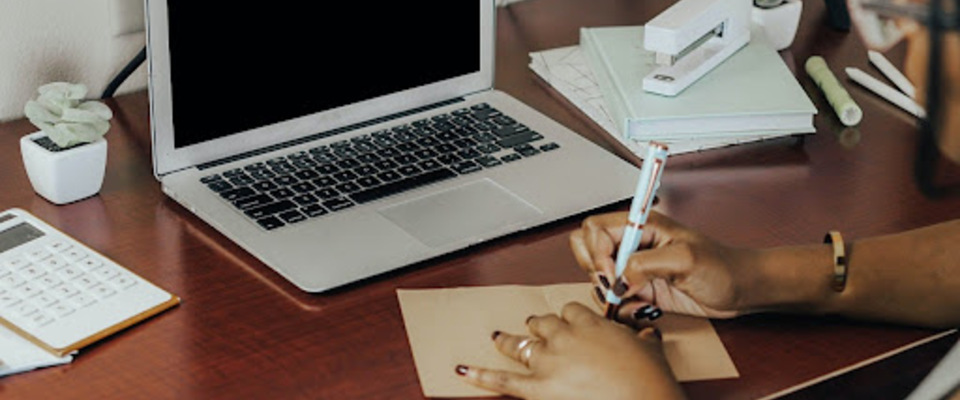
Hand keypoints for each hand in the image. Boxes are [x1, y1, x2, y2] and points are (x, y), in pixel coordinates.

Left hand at [456, 302, 683, 399]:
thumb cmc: (649, 383)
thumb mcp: (651, 351)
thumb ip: (642, 339)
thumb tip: (647, 335)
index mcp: (590, 324)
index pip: (569, 310)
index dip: (568, 317)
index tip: (569, 321)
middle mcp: (564, 338)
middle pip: (543, 323)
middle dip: (539, 326)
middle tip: (536, 327)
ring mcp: (548, 362)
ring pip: (520, 344)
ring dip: (508, 340)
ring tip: (498, 337)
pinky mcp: (537, 389)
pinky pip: (501, 380)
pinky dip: (479, 374)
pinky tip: (462, 368)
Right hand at [569, 211, 759, 319]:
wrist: (741, 290)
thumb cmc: (722, 267)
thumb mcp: (685, 259)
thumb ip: (645, 264)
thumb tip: (619, 278)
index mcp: (642, 226)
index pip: (596, 228)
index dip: (597, 252)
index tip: (613, 273)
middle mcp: (634, 244)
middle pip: (587, 248)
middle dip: (594, 271)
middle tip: (615, 286)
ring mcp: (635, 268)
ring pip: (597, 276)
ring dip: (608, 293)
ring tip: (635, 300)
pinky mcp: (640, 289)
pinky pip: (614, 298)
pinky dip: (620, 308)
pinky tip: (643, 310)